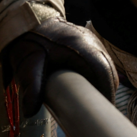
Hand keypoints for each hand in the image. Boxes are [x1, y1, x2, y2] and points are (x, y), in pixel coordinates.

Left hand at [2, 18, 116, 114]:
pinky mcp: (91, 42)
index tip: (103, 108)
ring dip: (105, 83)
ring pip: (108, 65)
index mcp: (79, 45)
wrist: (28, 23)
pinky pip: (102, 61)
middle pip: (109, 69)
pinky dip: (100, 76)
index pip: (102, 70)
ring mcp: (93, 40)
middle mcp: (91, 41)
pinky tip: (91, 87)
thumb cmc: (30, 44)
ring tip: (95, 102)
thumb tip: (30, 112)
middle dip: (107, 91)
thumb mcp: (27, 65)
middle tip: (98, 110)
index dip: (105, 91)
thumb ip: (31, 87)